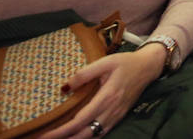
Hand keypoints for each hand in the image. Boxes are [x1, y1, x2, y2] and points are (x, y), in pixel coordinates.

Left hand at [40, 43, 166, 138]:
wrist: (148, 67)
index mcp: (107, 97)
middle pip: (84, 134)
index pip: (80, 120)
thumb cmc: (125, 62)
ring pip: (93, 136)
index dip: (61, 131)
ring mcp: (116, 116)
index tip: (44, 135)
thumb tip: (64, 88)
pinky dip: (88, 138)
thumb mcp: (105, 62)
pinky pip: (101, 133)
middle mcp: (111, 111)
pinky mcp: (118, 117)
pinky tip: (76, 137)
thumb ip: (84, 74)